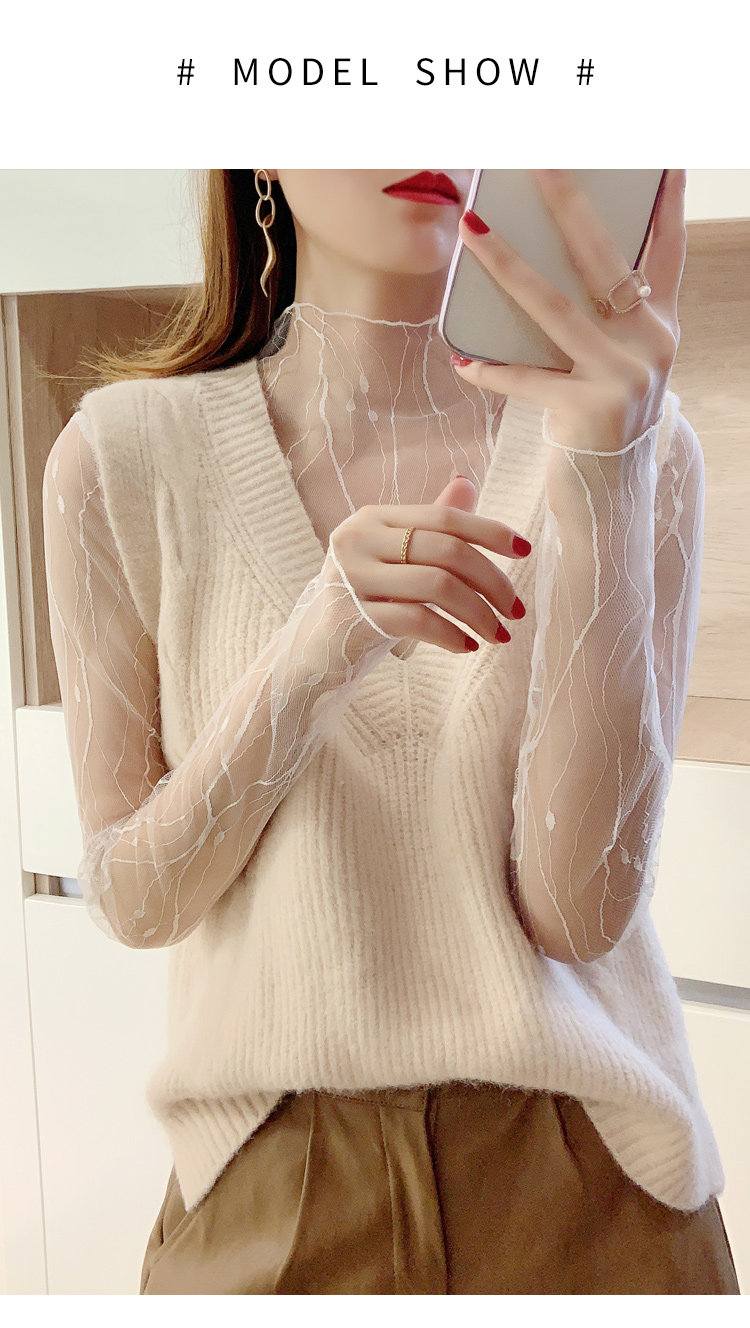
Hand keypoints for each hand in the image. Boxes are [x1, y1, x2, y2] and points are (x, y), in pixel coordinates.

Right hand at [328, 475, 530, 653]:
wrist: (315, 649)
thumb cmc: (364, 599)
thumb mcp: (396, 557)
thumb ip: (430, 524)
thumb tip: (467, 483)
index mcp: (374, 518)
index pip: (445, 518)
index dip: (491, 531)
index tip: (526, 550)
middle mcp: (359, 539)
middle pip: (447, 551)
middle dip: (493, 581)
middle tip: (517, 610)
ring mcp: (352, 577)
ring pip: (438, 586)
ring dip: (479, 613)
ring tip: (499, 634)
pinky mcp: (352, 616)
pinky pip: (418, 621)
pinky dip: (452, 635)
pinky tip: (468, 646)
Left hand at [451, 169, 685, 452]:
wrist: (611, 497)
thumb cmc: (600, 421)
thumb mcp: (617, 364)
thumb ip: (600, 319)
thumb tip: (542, 260)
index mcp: (660, 325)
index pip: (669, 248)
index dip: (666, 198)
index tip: (657, 151)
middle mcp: (649, 344)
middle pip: (604, 257)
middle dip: (568, 201)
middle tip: (537, 157)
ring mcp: (621, 376)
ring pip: (553, 307)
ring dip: (506, 264)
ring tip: (473, 226)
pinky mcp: (587, 410)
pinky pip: (526, 377)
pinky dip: (491, 370)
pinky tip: (463, 361)